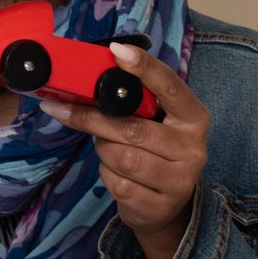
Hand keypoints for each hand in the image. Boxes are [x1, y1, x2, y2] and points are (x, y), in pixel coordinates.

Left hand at [40, 41, 208, 258]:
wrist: (168, 208)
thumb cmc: (155, 154)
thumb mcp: (157, 125)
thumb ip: (135, 105)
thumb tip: (87, 83)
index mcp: (193, 117)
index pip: (170, 86)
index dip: (144, 68)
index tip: (117, 50)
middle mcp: (193, 148)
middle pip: (133, 127)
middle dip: (93, 119)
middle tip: (64, 110)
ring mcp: (180, 180)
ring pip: (121, 156)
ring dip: (102, 150)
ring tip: (106, 148)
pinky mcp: (160, 206)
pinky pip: (117, 183)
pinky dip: (107, 175)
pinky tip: (115, 174)